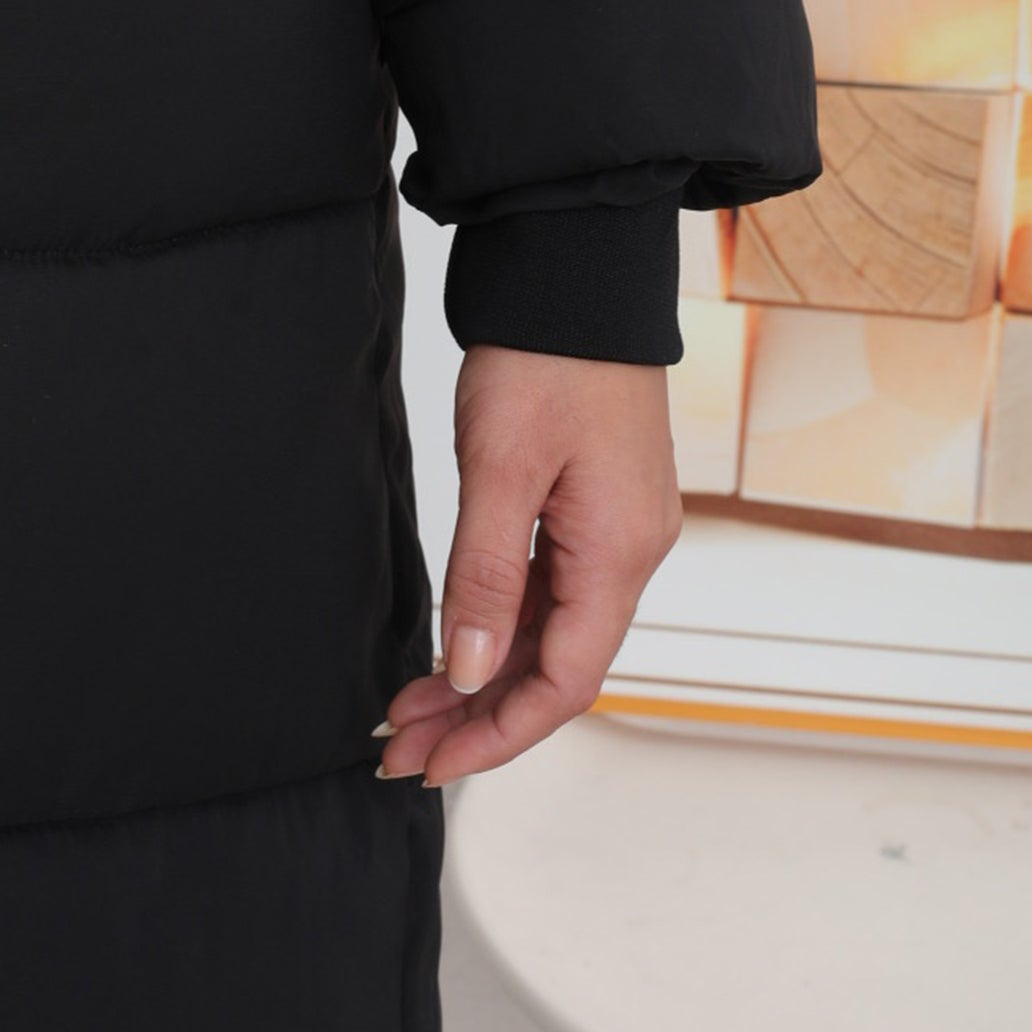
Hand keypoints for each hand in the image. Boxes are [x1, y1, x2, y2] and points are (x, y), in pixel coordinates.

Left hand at [377, 345, 680, 788]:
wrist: (576, 268)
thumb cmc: (546, 353)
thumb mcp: (500, 465)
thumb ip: (487, 575)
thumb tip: (470, 671)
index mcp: (620, 550)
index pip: (566, 681)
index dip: (498, 733)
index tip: (432, 763)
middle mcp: (631, 548)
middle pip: (558, 665)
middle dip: (479, 714)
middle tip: (401, 747)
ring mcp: (618, 526)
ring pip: (551, 630)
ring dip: (484, 673)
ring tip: (411, 707)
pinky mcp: (598, 502)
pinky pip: (552, 588)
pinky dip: (501, 622)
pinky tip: (456, 641)